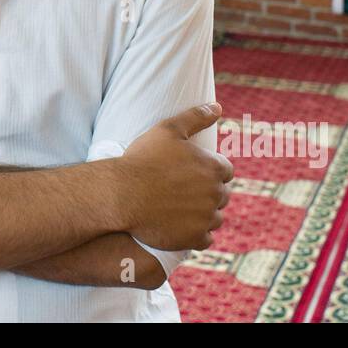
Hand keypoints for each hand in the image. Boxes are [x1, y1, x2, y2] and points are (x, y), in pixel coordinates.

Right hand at [116, 103, 232, 251]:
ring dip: (203, 215)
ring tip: (179, 210)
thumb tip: (218, 107)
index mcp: (214, 167)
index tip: (191, 174)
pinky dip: (195, 235)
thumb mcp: (168, 130)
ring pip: (215, 218)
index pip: (226, 171)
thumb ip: (196, 117)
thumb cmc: (143, 159)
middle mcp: (216, 194)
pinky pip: (205, 239)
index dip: (210, 171)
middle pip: (221, 196)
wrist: (122, 194)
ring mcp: (206, 218)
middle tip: (181, 192)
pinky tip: (179, 227)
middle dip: (207, 194)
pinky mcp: (195, 238)